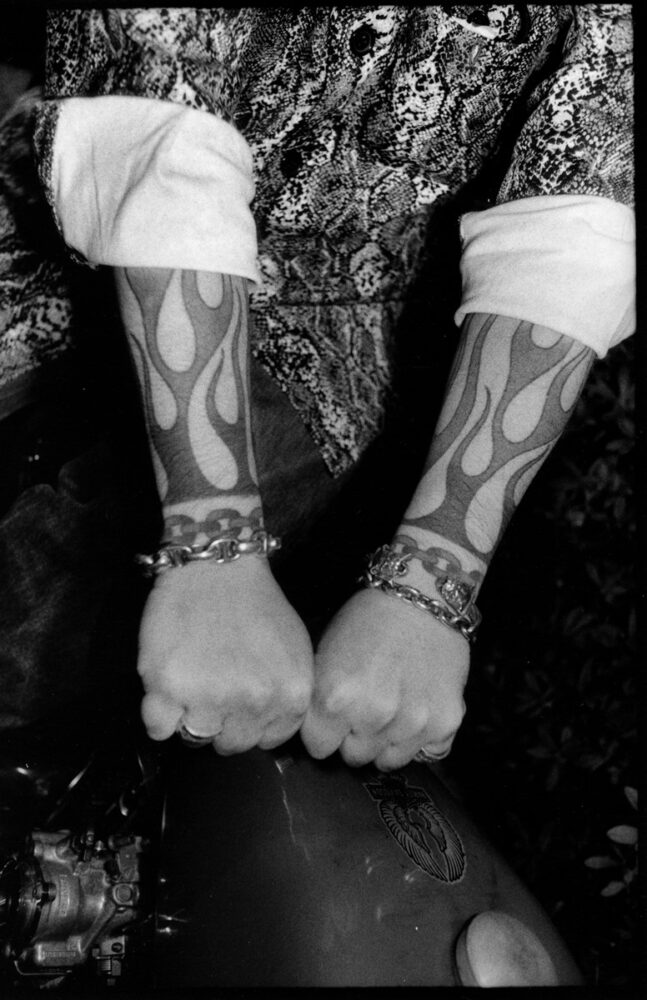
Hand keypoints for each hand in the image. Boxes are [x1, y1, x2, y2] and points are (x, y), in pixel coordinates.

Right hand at [137, 556, 313, 752]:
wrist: (215, 567)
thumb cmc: (256, 605)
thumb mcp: (296, 651)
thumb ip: (288, 695)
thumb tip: (266, 730)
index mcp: (290, 696)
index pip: (268, 740)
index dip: (252, 721)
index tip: (241, 699)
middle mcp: (253, 702)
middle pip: (231, 744)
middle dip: (222, 720)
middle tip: (213, 685)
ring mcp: (209, 697)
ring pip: (195, 737)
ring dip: (189, 715)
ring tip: (191, 679)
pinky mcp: (166, 688)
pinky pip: (157, 729)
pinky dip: (158, 713)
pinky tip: (167, 686)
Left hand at [300, 588, 468, 770]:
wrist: (420, 597)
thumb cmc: (367, 620)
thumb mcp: (324, 654)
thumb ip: (316, 700)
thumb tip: (311, 734)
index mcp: (335, 698)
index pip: (318, 748)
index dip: (323, 730)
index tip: (331, 716)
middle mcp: (373, 715)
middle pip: (353, 757)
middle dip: (354, 736)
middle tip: (363, 706)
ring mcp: (412, 723)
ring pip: (389, 761)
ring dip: (387, 740)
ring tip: (391, 706)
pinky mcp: (445, 722)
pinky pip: (426, 753)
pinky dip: (421, 737)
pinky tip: (416, 707)